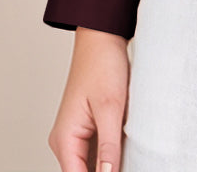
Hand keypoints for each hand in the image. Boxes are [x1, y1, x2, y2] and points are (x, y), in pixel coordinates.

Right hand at [47, 27, 129, 171]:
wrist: (101, 36)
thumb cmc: (102, 63)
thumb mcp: (110, 108)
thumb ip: (109, 147)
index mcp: (65, 139)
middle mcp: (65, 140)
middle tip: (131, 165)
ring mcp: (75, 134)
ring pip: (91, 165)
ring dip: (109, 165)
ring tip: (129, 158)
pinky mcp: (86, 127)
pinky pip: (96, 151)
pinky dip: (110, 154)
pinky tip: (126, 150)